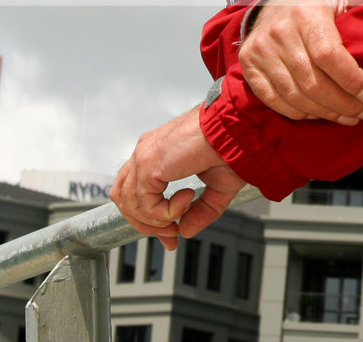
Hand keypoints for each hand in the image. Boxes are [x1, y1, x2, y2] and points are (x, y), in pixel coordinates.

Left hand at [112, 108, 245, 248]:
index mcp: (156, 153)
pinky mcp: (148, 164)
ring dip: (157, 220)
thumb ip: (199, 211)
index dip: (149, 217)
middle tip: (172, 234)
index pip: (135, 191)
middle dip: (148, 224)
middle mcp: (145, 152)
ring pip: (130, 204)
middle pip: (125, 199)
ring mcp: (143, 157)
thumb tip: (184, 231)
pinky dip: (165, 212)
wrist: (237, 128)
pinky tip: (187, 198)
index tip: (172, 231)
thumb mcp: (216, 187)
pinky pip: (145, 204)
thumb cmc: (231, 145)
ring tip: (183, 212)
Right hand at [239, 0, 362, 123]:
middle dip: (345, 103)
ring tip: (351, 117)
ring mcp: (261, 51)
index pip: (329, 54)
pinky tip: (322, 114)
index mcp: (306, 13)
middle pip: (313, 82)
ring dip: (327, 113)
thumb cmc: (318, 4)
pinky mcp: (250, 68)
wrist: (275, 5)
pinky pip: (276, 100)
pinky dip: (301, 113)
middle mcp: (279, 32)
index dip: (353, 80)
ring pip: (296, 96)